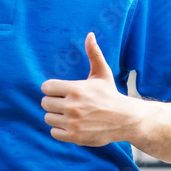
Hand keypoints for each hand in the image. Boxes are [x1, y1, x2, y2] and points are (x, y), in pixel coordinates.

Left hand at [40, 32, 138, 146]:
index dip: (52, 89)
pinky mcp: (75, 136)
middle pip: (44, 103)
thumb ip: (93, 54)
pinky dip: (60, 130)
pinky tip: (70, 125)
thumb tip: (90, 34)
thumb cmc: (110, 95)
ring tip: (68, 114)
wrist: (126, 119)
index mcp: (75, 89)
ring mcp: (73, 122)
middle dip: (53, 102)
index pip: (45, 87)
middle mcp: (72, 106)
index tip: (61, 91)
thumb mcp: (102, 73)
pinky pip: (54, 133)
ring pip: (48, 118)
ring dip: (56, 116)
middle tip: (65, 103)